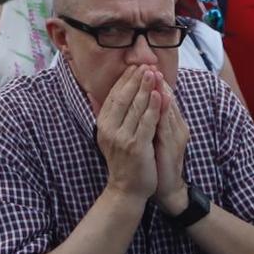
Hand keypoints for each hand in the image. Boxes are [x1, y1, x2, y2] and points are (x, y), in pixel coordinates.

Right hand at [93, 67, 159, 202]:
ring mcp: (122, 138)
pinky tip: (160, 94)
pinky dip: (154, 107)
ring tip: (154, 73)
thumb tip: (92, 93)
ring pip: (136, 107)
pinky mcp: (137, 146)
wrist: (127, 189)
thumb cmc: (122, 160)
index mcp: (102, 124)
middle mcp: (109, 130)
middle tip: (146, 65)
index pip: (114, 96)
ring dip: (146, 88)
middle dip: (136, 79)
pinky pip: (147, 122)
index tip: (135, 66)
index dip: (125, 80)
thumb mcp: (108, 136)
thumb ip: (105, 115)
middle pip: (124, 98)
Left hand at [153, 78, 189, 214]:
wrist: (166, 189)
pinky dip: (162, 111)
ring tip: (154, 75)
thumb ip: (147, 119)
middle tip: (148, 65)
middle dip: (156, 82)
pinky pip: (168, 124)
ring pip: (169, 108)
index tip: (141, 68)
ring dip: (161, 91)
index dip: (153, 82)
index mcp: (171, 123)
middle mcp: (176, 126)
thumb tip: (135, 101)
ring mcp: (176, 135)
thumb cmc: (156, 162)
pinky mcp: (174, 145)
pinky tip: (158, 99)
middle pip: (167, 99)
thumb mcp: (151, 137)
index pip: (162, 97)